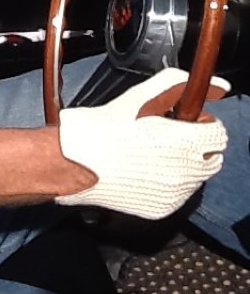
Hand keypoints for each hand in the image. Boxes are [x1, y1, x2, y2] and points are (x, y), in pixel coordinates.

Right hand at [55, 68, 228, 219]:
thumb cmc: (101, 129)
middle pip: (213, 157)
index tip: (182, 119)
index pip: (219, 134)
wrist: (74, 162)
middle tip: (167, 134)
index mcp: (182, 141)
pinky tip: (145, 169)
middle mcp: (183, 171)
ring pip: (198, 176)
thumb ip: (179, 84)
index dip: (200, 122)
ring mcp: (174, 194)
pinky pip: (180, 194)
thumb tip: (217, 86)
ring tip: (151, 152)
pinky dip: (170, 181)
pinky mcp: (163, 209)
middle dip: (196, 144)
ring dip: (185, 163)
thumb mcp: (139, 95)